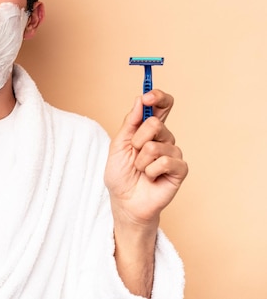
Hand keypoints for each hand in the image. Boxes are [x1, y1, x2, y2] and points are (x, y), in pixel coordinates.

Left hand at [104, 90, 187, 228]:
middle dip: (137, 139)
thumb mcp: (119, 144)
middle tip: (134, 153)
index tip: (147, 97)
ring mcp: (173, 153)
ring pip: (156, 145)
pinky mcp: (180, 169)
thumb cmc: (121, 174)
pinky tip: (151, 178)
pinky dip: (151, 171)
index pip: (162, 106)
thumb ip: (130, 122)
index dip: (157, 97)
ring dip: (141, 160)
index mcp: (149, 129)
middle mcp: (164, 138)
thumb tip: (140, 99)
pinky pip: (165, 162)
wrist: (124, 201)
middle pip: (155, 123)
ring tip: (140, 170)